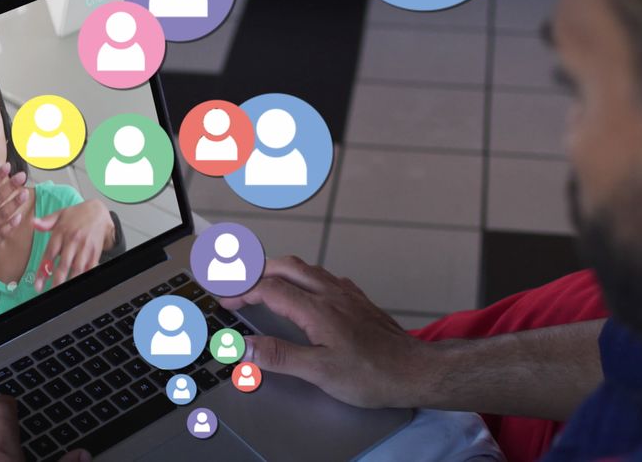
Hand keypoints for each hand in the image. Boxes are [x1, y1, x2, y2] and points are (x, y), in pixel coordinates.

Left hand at [32, 199, 114, 291]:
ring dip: (70, 281)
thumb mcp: (60, 214)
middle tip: (51, 291)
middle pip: (64, 264)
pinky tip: (79, 283)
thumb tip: (33, 223)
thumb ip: (46, 222)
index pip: (50, 254)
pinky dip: (85, 275)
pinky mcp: (95, 252)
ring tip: (63, 291)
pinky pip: (90, 266)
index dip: (43, 270)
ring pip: (77, 268)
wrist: (99, 211)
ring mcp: (85, 247)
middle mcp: (73, 240)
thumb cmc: (77, 214)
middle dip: (57, 280)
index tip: (38, 284)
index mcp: (62, 232)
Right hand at [218, 256, 437, 408]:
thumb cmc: (373, 374)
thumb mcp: (320, 372)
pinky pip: (326, 277)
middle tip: (238, 280)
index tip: (226, 301)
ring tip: (264, 279)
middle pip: (286, 267)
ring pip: (307, 268)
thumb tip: (246, 346)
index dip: (242, 293)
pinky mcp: (359, 301)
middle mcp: (332, 294)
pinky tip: (306, 289)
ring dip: (280, 269)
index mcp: (317, 310)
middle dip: (257, 270)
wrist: (416, 370)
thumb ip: (280, 356)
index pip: (269, 289)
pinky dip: (305, 276)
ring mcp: (347, 295)